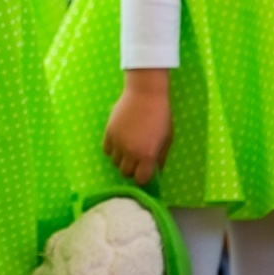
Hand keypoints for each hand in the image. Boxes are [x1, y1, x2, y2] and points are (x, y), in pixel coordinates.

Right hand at [103, 70, 172, 184]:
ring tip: (127, 150)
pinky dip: (112, 150)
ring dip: (121, 159)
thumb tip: (156, 171)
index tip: (145, 172)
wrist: (145, 94)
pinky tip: (119, 143)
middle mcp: (130, 152)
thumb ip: (161, 158)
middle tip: (137, 160)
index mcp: (147, 155)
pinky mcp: (108, 133)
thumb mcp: (167, 139)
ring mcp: (117, 143)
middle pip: (125, 173)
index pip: (141, 179)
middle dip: (132, 169)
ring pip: (114, 162)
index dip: (143, 178)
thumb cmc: (161, 116)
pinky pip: (106, 150)